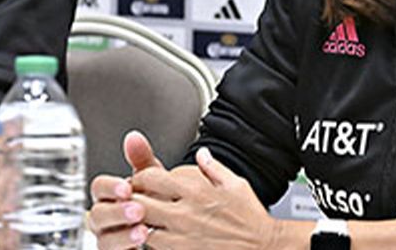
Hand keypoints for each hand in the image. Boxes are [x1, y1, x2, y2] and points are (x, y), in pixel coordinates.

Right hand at [88, 130, 165, 248]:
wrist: (170, 229)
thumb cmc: (155, 202)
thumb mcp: (152, 180)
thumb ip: (142, 161)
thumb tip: (133, 138)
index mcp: (109, 196)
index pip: (99, 188)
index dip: (110, 188)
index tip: (126, 188)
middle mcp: (104, 218)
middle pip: (97, 215)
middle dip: (117, 213)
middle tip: (138, 210)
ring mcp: (109, 239)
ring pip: (104, 240)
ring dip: (122, 236)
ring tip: (143, 231)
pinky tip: (141, 247)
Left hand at [129, 147, 280, 249]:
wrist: (265, 249)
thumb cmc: (251, 220)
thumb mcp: (236, 185)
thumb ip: (213, 167)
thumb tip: (203, 154)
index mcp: (195, 190)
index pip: (150, 177)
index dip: (139, 178)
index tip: (141, 182)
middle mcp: (185, 213)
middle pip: (139, 202)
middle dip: (131, 201)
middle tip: (132, 202)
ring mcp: (182, 238)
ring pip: (141, 228)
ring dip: (138, 224)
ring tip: (142, 222)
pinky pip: (154, 248)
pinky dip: (150, 244)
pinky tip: (156, 239)